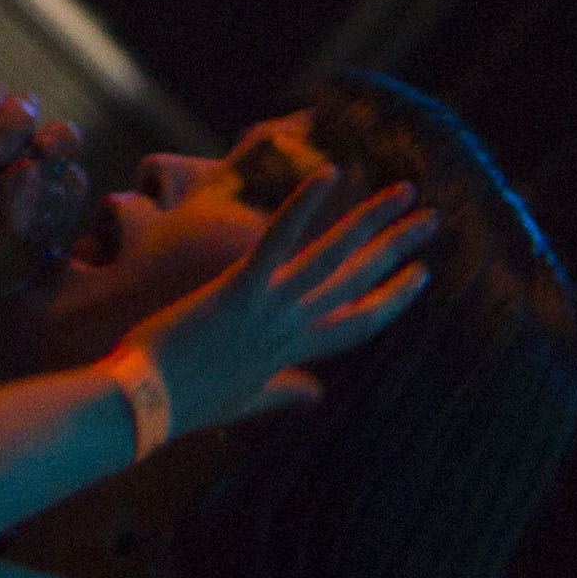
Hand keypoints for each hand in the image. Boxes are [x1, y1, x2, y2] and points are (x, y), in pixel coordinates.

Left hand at [121, 166, 433, 424]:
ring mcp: (271, 306)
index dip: (394, 298)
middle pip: (359, 281)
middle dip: (398, 248)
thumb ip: (286, 394)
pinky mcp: (241, 287)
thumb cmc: (189, 401)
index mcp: (296, 352)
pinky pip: (279, 239)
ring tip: (405, 191)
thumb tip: (315, 395)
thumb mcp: (247, 402)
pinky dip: (303, 206)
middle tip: (431, 219)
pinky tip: (329, 173)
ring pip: (335, 257)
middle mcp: (294, 327)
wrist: (145, 404)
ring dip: (373, 220)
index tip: (420, 273)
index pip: (361, 322)